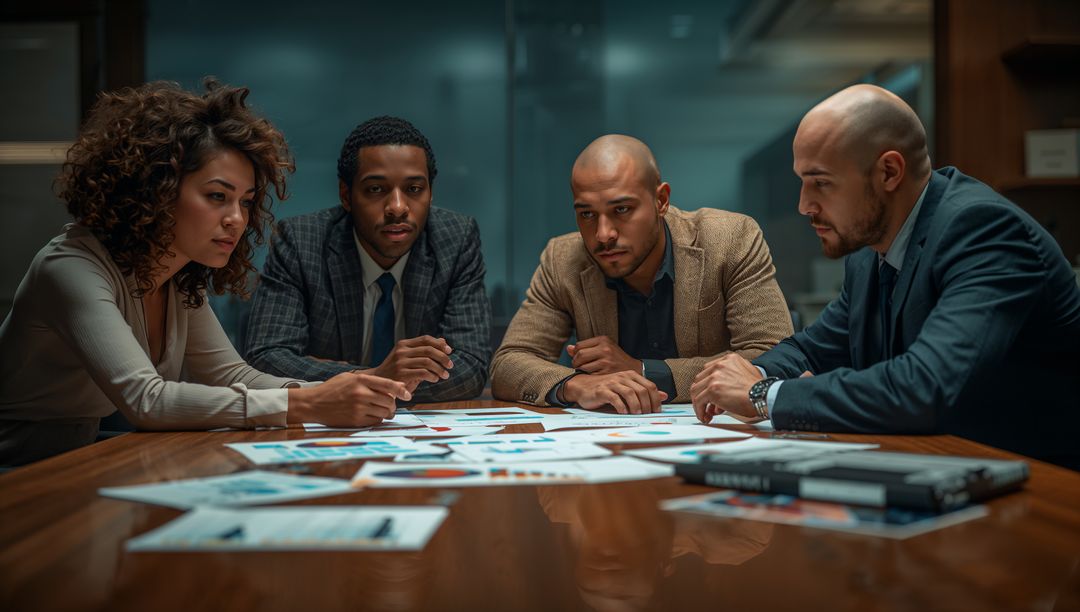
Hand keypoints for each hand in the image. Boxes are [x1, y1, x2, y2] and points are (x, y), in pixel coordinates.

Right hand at [288, 371, 410, 426]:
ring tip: (384, 411)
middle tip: (391, 405)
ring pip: (384, 413)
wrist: (312, 403)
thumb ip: (370, 380)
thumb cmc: (332, 389)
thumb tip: (394, 385)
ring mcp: (358, 408)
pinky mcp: (355, 420)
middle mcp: (361, 393)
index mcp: (360, 380)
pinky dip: (378, 420)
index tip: (408, 395)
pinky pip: (376, 422)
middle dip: (393, 404)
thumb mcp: (349, 378)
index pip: (388, 385)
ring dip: (387, 413)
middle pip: (389, 401)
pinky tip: (373, 416)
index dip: (402, 390)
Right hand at [370, 335, 453, 390]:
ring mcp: (400, 362)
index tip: (449, 351)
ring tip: (445, 375)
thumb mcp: (409, 357)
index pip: (426, 339)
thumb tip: (443, 341)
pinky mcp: (401, 374)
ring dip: (440, 369)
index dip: (440, 344)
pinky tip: (435, 379)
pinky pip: (422, 373)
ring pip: (427, 362)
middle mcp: (402, 351)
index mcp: (404, 344)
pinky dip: (432, 376)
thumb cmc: (396, 371)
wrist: (378, 382)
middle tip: (450, 365)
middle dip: (443, 357)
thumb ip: (424, 350)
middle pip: (428, 350)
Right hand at [562, 371, 667, 413]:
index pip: (650, 386)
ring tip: (637, 414)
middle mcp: (623, 377)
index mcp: (631, 375)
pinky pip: (615, 399)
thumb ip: (645, 391)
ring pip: (630, 394)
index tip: (656, 411)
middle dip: (647, 405)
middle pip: (642, 391)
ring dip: (636, 406)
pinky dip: (621, 407)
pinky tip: (623, 413)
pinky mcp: (602, 390)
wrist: (583, 387)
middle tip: (647, 415)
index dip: (655, 399)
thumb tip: (664, 395)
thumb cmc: (607, 389)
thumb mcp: (627, 389)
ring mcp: (612, 383)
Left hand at [567, 336, 641, 374]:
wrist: (633, 368)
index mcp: (603, 340)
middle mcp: (605, 349)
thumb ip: (586, 347)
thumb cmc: (615, 358)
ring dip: (581, 370)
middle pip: (580, 355)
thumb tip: (568, 348)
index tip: (578, 359)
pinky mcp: (607, 372)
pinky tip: (592, 376)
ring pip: (583, 366)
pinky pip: (590, 374)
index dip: (575, 354)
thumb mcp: (603, 348)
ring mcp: (606, 361)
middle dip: (575, 363)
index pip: (579, 346)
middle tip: (577, 367)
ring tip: (585, 371)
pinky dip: (588, 376)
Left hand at [689, 353, 762, 423]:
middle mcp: (720, 365)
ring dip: (699, 404)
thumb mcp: (746, 374)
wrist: (763, 396)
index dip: (707, 385)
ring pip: (696, 390)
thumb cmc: (759, 390)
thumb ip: (731, 379)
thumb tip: (718, 399)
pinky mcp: (712, 389)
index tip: (709, 395)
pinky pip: (698, 401)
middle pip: (700, 380)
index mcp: (729, 359)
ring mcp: (715, 376)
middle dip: (703, 395)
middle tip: (707, 407)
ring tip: (706, 414)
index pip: (709, 371)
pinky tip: (705, 417)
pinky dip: (699, 411)